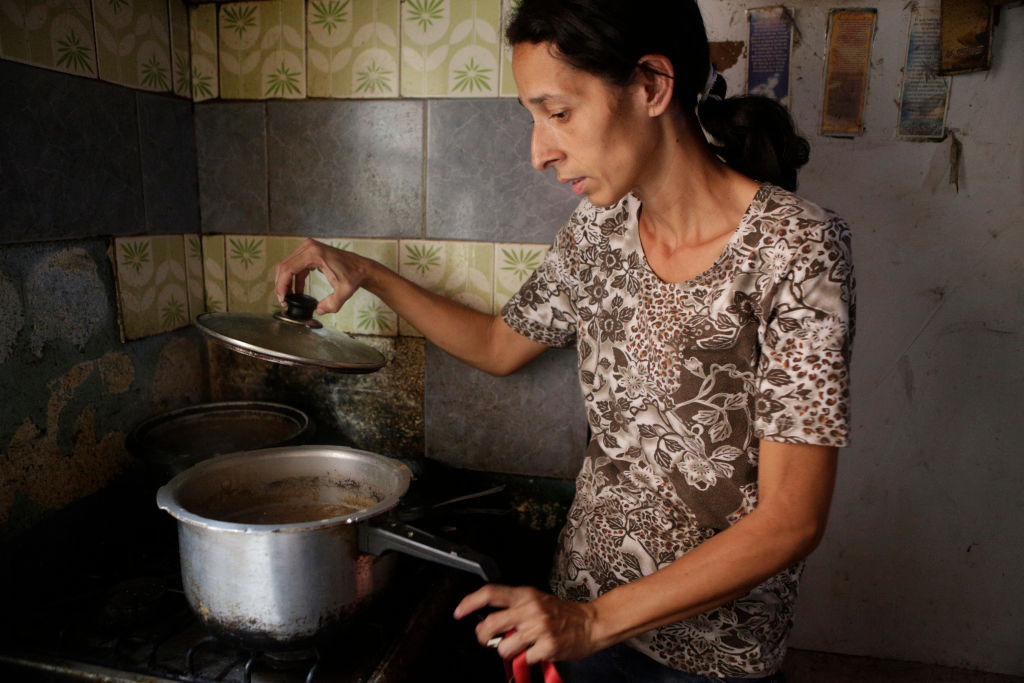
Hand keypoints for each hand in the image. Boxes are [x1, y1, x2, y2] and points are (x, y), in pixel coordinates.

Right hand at [273, 238, 366, 314]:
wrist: (361, 267)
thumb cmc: (353, 276)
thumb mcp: (344, 292)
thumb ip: (332, 304)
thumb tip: (318, 310)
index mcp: (314, 254)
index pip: (288, 269)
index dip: (282, 286)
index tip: (283, 299)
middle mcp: (309, 247)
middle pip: (284, 266)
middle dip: (281, 285)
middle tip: (284, 301)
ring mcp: (308, 248)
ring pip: (287, 266)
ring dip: (286, 283)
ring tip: (289, 298)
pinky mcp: (310, 252)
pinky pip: (295, 266)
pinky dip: (294, 279)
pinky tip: (297, 292)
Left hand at [454, 585, 600, 663]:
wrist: (590, 623)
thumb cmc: (561, 614)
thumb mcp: (536, 602)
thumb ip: (513, 610)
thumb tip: (488, 625)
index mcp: (526, 595)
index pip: (491, 593)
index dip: (470, 602)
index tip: (459, 612)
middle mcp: (531, 609)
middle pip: (492, 624)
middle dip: (483, 637)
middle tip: (487, 641)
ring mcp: (539, 628)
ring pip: (505, 647)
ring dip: (508, 652)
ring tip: (520, 648)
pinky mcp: (547, 646)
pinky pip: (524, 659)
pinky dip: (527, 660)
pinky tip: (537, 652)